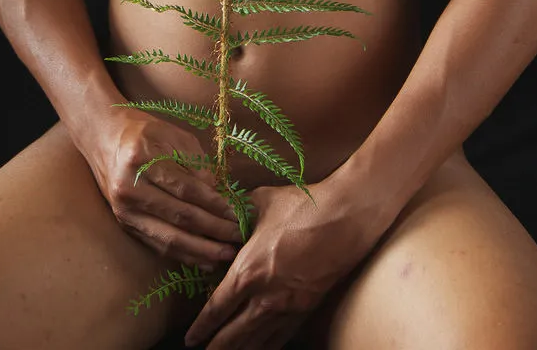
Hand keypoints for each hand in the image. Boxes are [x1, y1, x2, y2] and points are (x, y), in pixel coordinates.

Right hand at [84, 107, 242, 268]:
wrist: (102, 137)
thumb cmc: (142, 131)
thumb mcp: (171, 134)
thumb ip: (196, 162)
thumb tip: (219, 193)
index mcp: (141, 159)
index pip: (185, 189)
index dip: (214, 204)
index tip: (237, 213)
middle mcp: (129, 188)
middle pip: (179, 217)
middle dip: (213, 230)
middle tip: (239, 237)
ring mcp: (124, 210)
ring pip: (168, 238)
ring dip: (201, 250)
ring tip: (227, 255)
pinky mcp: (125, 224)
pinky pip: (157, 245)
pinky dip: (183, 255)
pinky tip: (204, 259)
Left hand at [184, 179, 377, 349]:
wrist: (345, 217)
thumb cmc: (301, 206)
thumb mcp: (260, 201)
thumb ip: (237, 211)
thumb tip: (219, 208)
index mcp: (248, 271)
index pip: (217, 308)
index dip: (202, 326)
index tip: (191, 338)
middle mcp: (265, 297)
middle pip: (233, 334)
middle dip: (216, 347)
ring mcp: (288, 307)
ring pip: (257, 342)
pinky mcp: (307, 308)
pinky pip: (281, 338)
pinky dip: (267, 348)